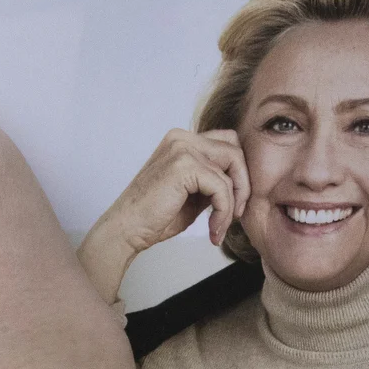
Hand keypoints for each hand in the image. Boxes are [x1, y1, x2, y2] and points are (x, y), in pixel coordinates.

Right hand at [78, 128, 247, 302]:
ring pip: (232, 170)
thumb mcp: (193, 193)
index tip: (234, 203)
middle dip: (242, 185)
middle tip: (235, 215)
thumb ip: (213, 181)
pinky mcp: (183, 166)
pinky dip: (223, 212)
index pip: (228, 143)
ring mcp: (181, 149)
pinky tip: (213, 229)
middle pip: (235, 150)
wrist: (126, 230)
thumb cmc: (155, 216)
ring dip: (232, 205)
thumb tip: (242, 182)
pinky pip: (222, 187)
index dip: (238, 173)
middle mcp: (181, 138)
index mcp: (181, 141)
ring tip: (219, 228)